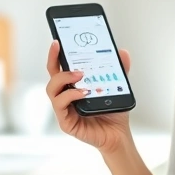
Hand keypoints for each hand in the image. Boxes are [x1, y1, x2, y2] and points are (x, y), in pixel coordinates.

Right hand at [46, 40, 133, 155]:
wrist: (118, 134)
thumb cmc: (113, 111)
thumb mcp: (118, 86)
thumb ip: (119, 70)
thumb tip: (123, 52)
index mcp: (73, 85)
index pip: (60, 66)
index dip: (56, 53)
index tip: (58, 40)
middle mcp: (65, 95)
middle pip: (52, 74)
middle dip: (54, 59)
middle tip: (61, 48)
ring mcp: (63, 109)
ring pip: (52, 89)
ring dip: (64, 77)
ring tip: (80, 73)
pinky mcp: (65, 122)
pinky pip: (60, 105)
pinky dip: (70, 95)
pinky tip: (83, 92)